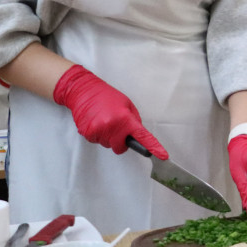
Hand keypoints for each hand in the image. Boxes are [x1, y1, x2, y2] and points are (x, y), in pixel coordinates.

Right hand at [53, 65, 167, 157]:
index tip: (162, 155)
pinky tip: (95, 122)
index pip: (142, 136)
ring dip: (107, 137)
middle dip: (120, 141)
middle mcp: (113, 126)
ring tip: (103, 120)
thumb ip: (134, 121)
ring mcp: (99, 131)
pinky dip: (97, 135)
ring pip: (107, 145)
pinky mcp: (87, 133)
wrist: (84, 91)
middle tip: (116, 127)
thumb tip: (137, 135)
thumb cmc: (107, 96)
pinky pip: (96, 141)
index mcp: (125, 118)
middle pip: (120, 147)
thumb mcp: (127, 104)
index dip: (153, 146)